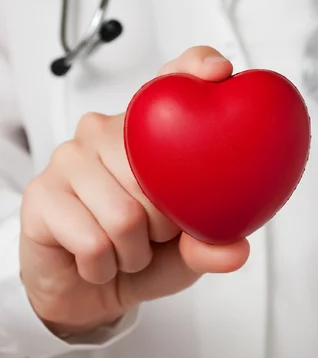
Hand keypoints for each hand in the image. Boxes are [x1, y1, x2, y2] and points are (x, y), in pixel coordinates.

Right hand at [20, 47, 249, 336]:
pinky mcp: (42, 191)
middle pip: (152, 174)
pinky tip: (96, 260)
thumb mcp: (184, 252)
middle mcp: (104, 132)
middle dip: (162, 226)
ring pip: (124, 215)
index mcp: (145, 131)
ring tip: (124, 249)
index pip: (172, 78)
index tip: (218, 72)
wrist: (82, 289)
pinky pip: (92, 239)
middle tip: (151, 235)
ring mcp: (70, 157)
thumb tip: (235, 249)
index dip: (196, 67)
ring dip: (132, 252)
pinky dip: (103, 265)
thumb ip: (209, 247)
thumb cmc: (138, 254)